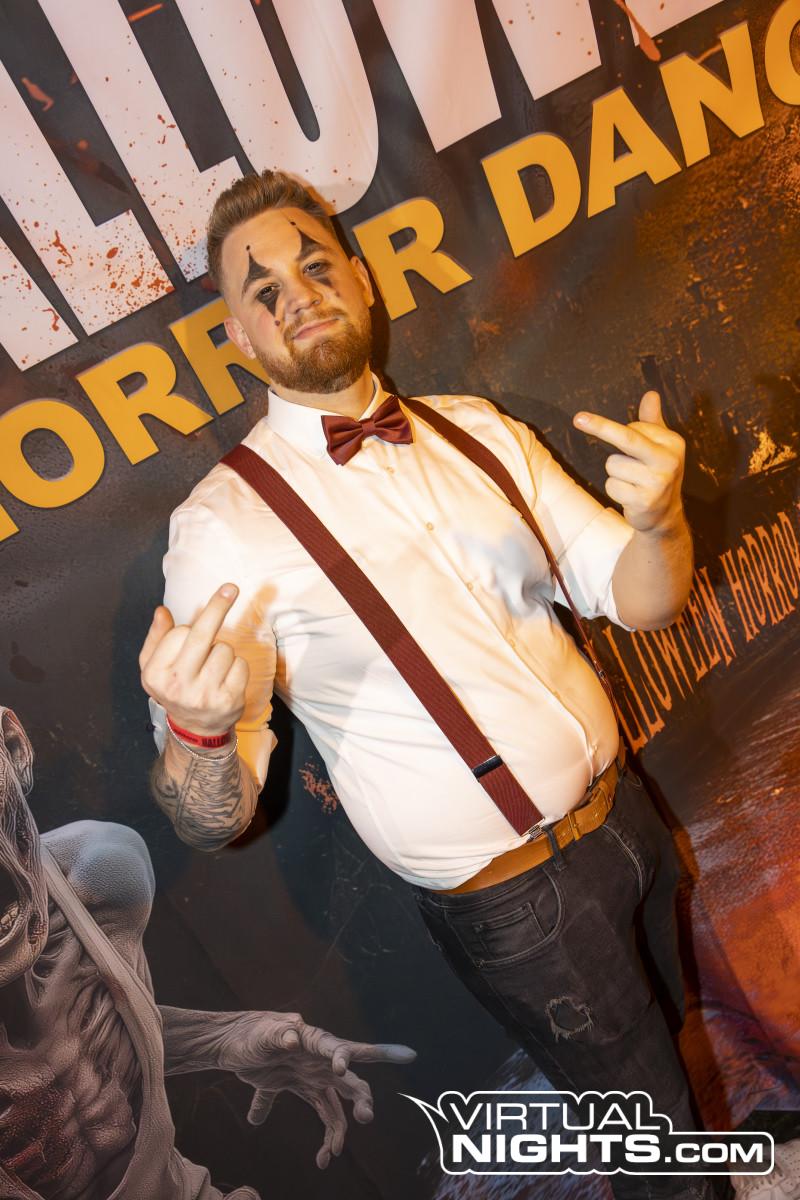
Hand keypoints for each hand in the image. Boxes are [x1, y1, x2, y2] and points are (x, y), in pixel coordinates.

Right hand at [139, 584, 248, 735]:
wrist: (195, 728)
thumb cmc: (174, 687)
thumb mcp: (153, 666)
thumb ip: (156, 638)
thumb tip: (161, 611)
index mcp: (156, 674)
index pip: (178, 633)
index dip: (188, 628)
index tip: (199, 614)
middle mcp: (178, 685)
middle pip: (203, 635)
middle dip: (218, 607)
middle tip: (231, 587)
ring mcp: (205, 695)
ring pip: (225, 649)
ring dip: (222, 653)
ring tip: (212, 669)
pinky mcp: (229, 700)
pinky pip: (241, 665)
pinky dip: (237, 667)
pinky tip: (225, 679)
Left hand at [215, 1011, 415, 1168]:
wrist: (237, 1044)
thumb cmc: (253, 1033)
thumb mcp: (263, 1033)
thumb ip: (279, 1035)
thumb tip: (292, 1040)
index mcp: (313, 1041)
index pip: (337, 1047)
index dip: (344, 1057)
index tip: (341, 1070)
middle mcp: (321, 1061)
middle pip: (350, 1080)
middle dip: (361, 1098)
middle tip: (365, 1117)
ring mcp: (315, 1077)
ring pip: (338, 1105)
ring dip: (341, 1129)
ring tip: (334, 1152)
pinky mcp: (305, 1090)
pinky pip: (324, 1115)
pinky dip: (326, 1136)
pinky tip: (322, 1159)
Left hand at [573, 391, 685, 533]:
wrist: (664, 515)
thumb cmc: (656, 473)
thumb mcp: (659, 446)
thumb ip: (652, 421)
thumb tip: (651, 394)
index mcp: (673, 443)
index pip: (635, 428)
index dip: (619, 434)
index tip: (627, 445)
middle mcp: (669, 461)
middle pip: (627, 438)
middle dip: (601, 427)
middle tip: (578, 418)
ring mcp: (657, 482)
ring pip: (613, 465)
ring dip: (615, 474)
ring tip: (633, 482)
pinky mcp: (644, 501)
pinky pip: (611, 485)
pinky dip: (615, 490)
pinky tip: (631, 496)